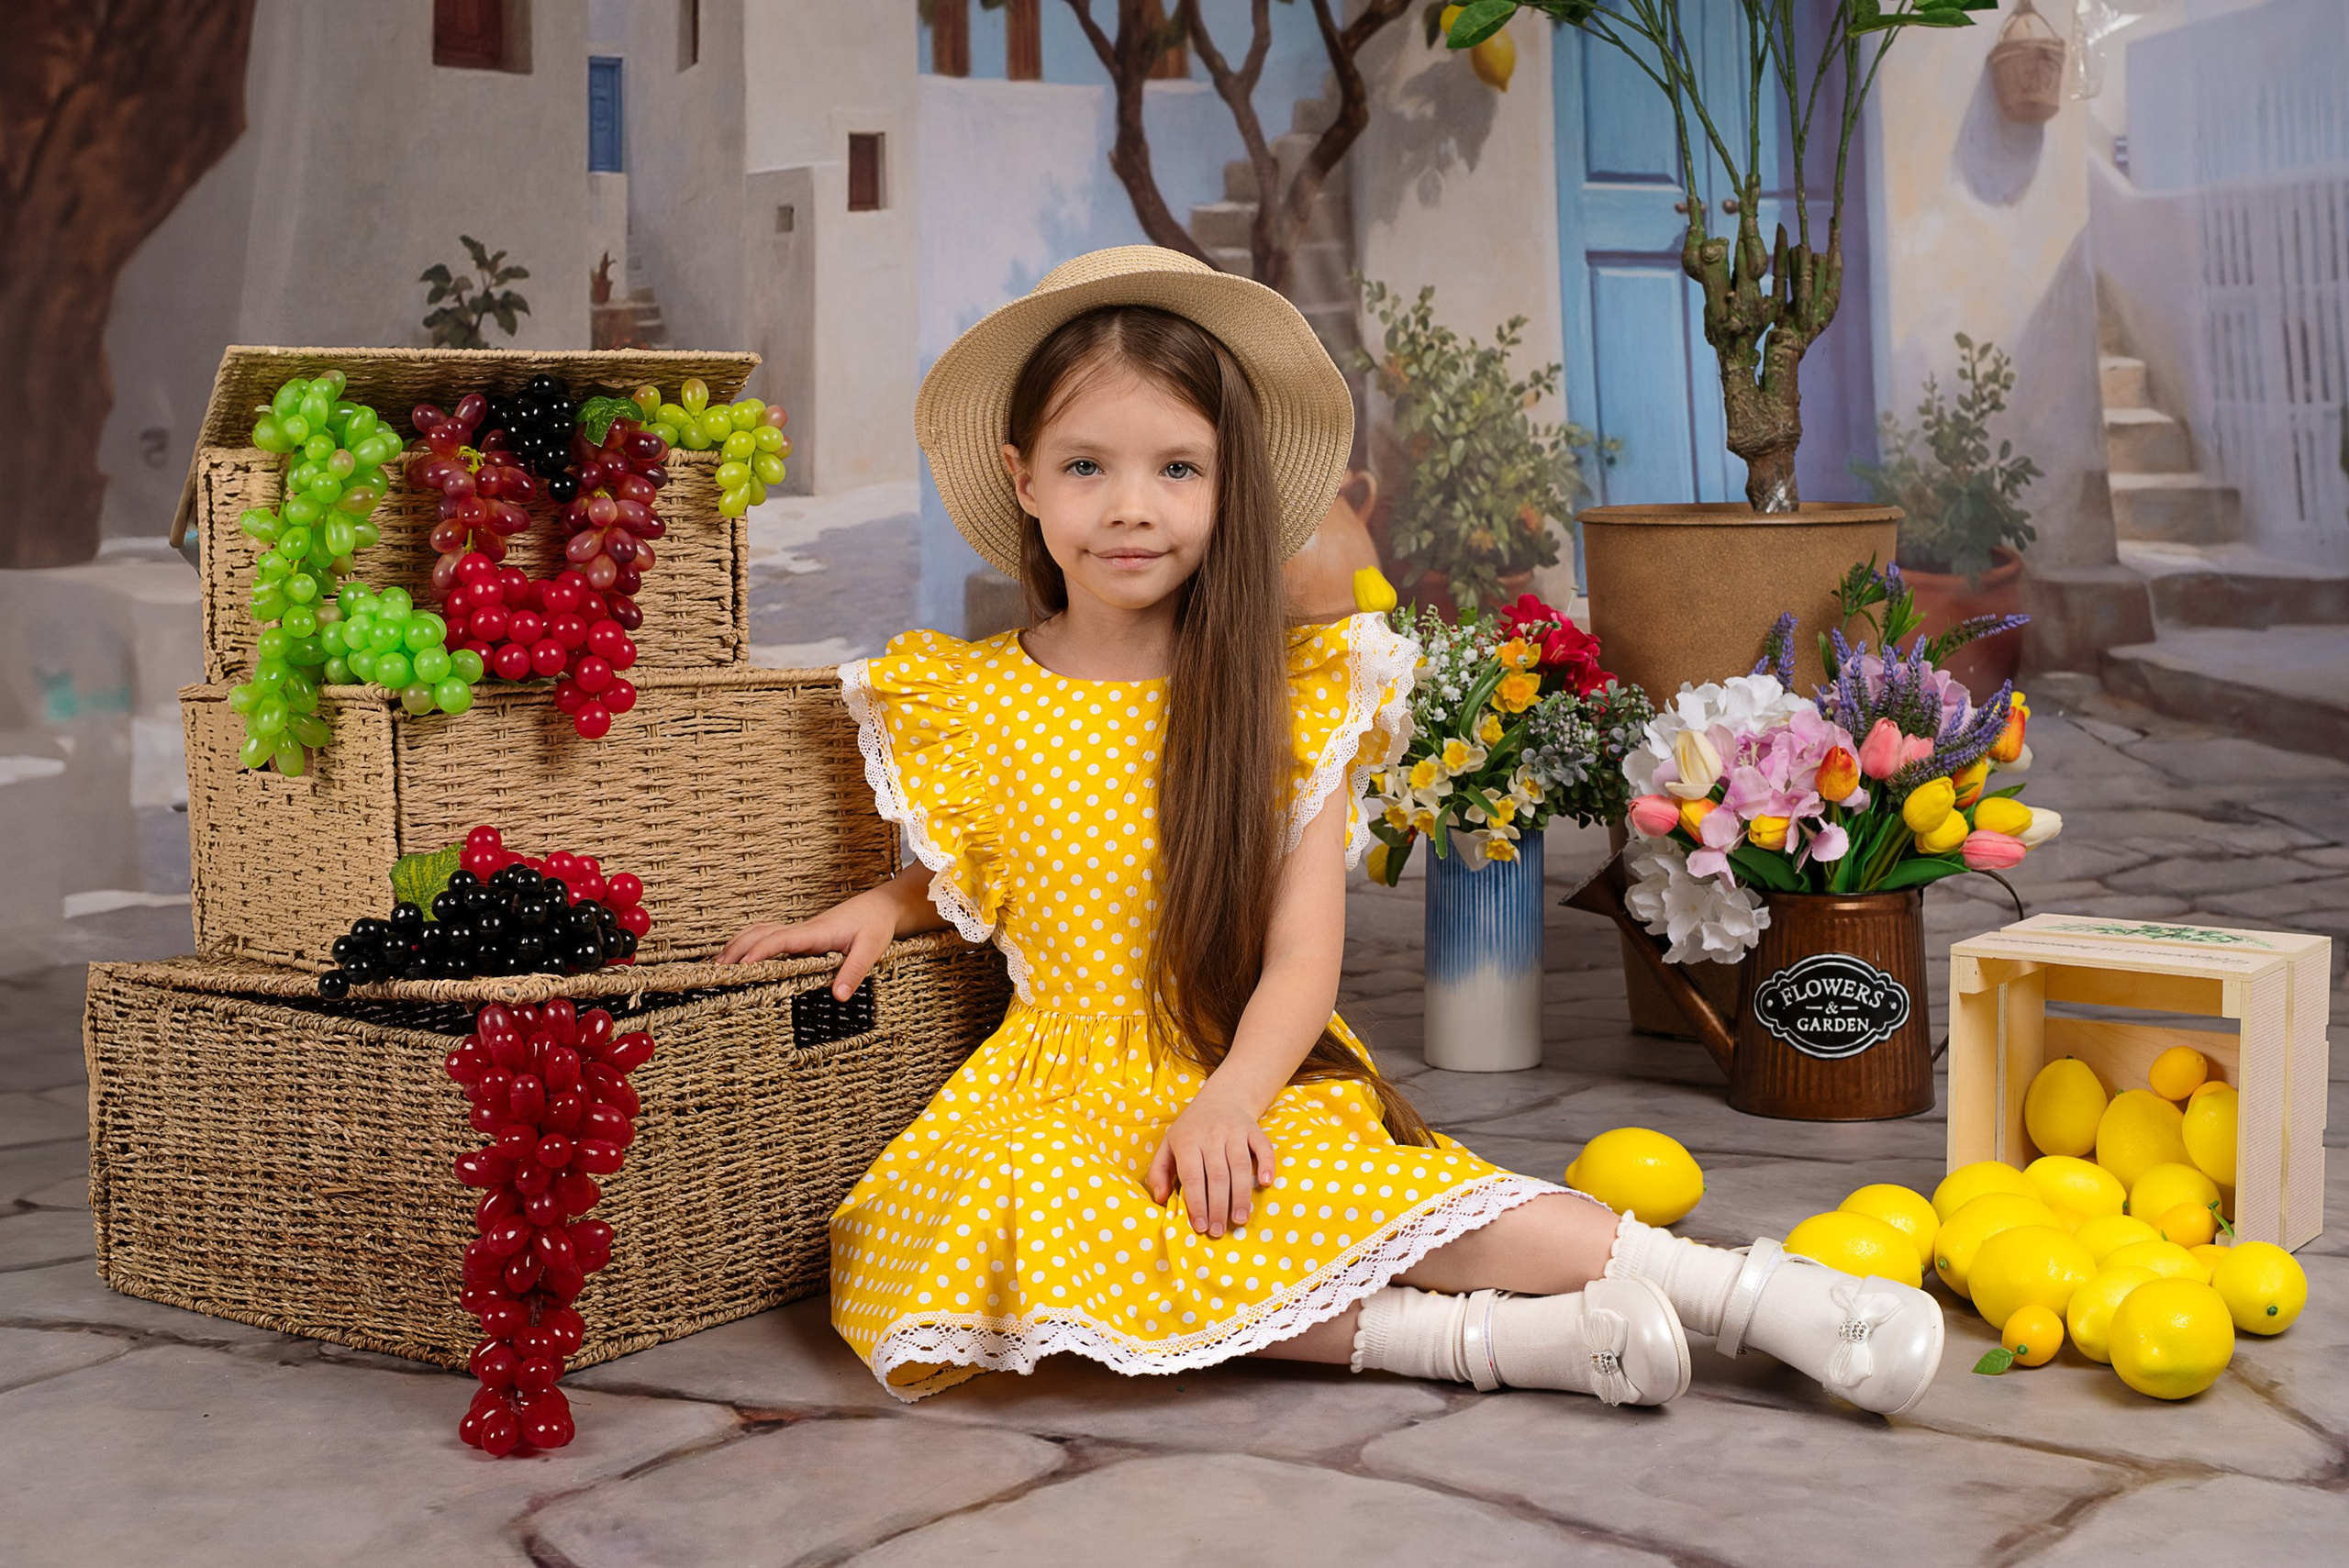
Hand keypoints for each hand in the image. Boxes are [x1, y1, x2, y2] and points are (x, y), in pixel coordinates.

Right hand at [716, 891, 893, 998]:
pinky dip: (750, 943)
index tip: (741, 967)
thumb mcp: (871, 949)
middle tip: (716, 971)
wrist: (879, 908)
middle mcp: (802, 931)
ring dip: (738, 944)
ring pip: (761, 932)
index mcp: (815, 933)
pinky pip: (769, 936)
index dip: (759, 952)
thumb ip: (854, 971)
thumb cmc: (875, 926)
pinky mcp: (801, 937)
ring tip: (718, 964)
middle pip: (760, 934)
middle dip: (736, 950)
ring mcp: (800, 933)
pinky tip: (741, 956)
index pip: (780, 940)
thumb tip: (839, 996)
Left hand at [1145, 1086, 1277, 1238]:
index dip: (1197, 1202)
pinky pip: (1263, 1147)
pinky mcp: (1254, 1130)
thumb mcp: (1168, 1145)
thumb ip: (1158, 1172)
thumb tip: (1160, 1199)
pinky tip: (1266, 1184)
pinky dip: (1267, 1165)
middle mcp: (1211, 1135)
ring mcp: (1235, 1131)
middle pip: (1217, 1175)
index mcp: (1188, 1141)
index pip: (1193, 1176)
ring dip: (1241, 1195)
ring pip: (1240, 1166)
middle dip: (1218, 1206)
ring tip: (1240, 1219)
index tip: (1200, 1226)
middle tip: (1219, 1231)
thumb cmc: (1191, 1130)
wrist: (1221, 1098)